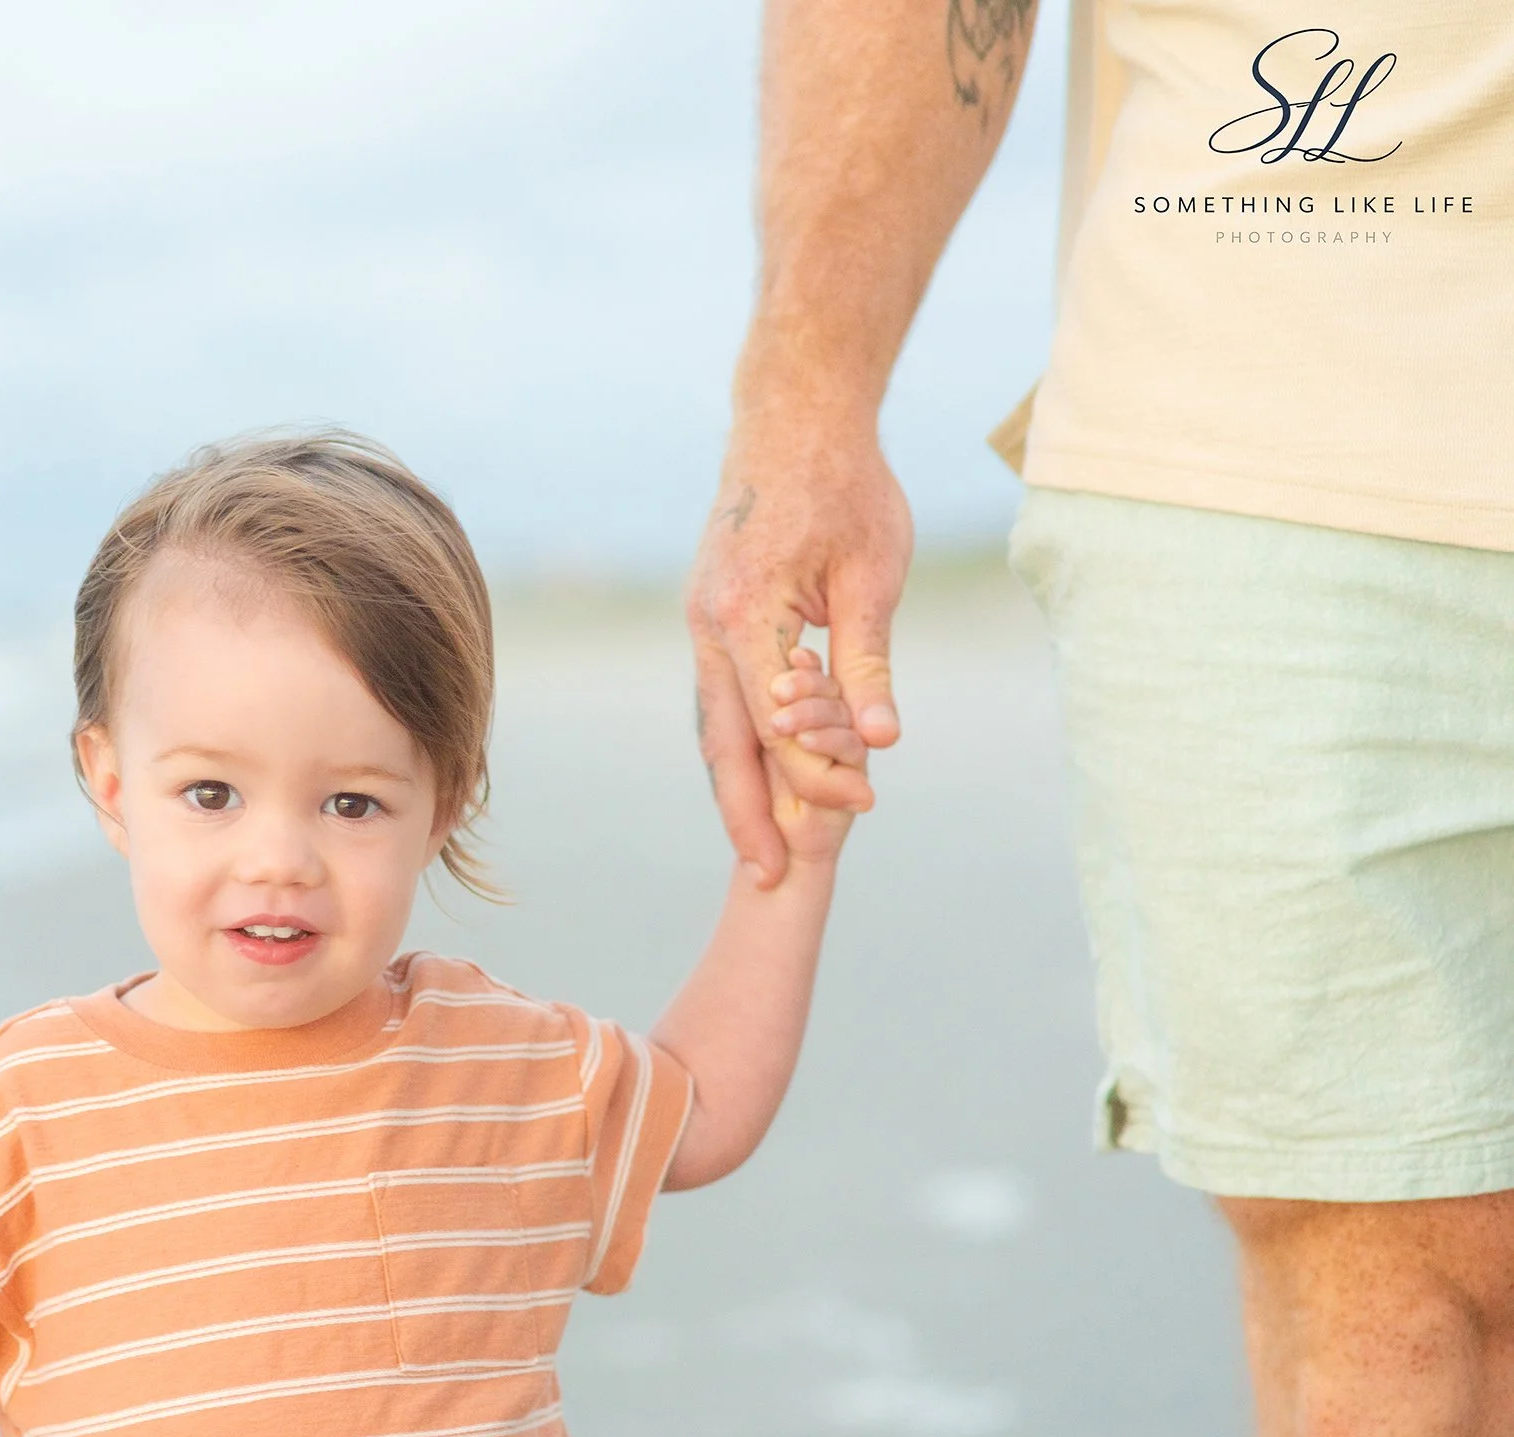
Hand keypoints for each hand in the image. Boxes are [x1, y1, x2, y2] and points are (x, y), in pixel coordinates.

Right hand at [686, 426, 907, 884]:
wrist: (793, 416)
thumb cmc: (846, 487)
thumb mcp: (873, 576)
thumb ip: (869, 664)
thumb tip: (881, 743)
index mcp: (745, 613)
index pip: (779, 722)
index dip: (819, 774)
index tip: (864, 811)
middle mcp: (705, 624)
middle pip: (723, 740)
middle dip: (746, 812)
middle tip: (768, 878)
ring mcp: (697, 619)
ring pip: (711, 721)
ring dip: (734, 785)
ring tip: (755, 844)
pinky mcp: (707, 612)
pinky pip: (715, 693)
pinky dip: (733, 741)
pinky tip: (752, 773)